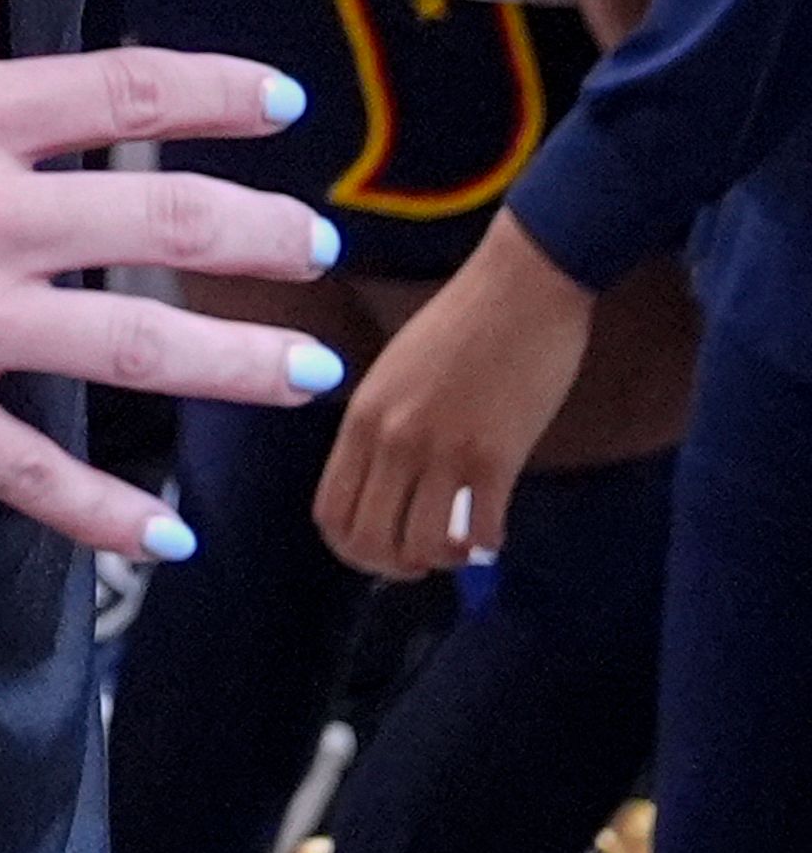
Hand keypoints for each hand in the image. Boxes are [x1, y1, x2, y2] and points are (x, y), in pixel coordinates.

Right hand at [0, 0, 339, 561]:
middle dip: (261, 237)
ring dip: (236, 365)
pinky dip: (107, 514)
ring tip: (307, 375)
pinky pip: (29, 474)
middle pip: (164, 226)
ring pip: (131, 351)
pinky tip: (172, 537)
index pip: (122, 95)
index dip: (217, 94)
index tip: (282, 104)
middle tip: (319, 247)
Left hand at [314, 209, 594, 572]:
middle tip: (424, 557)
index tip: (381, 551)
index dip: (351, 548)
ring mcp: (441, 450)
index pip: (330, 512)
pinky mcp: (496, 456)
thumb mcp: (395, 376)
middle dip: (395, 566)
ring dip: (441, 559)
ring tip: (460, 544)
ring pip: (420, 548)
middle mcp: (391, 440)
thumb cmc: (463, 324)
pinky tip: (494, 530)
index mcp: (361, 418)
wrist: (522, 287)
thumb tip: (385, 487)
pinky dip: (486, 545)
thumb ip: (382, 429)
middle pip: (369, 541)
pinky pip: (481, 532)